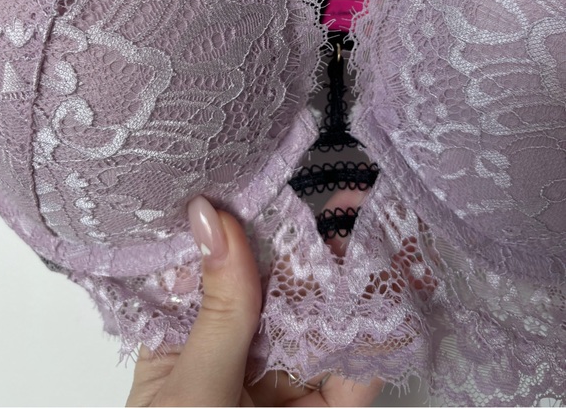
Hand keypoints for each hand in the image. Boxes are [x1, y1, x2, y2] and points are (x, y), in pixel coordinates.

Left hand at [126, 192, 382, 406]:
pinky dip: (372, 344)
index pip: (216, 268)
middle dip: (308, 250)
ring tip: (370, 235)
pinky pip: (350, 374)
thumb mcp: (193, 390)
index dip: (243, 226)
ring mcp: (280, 382)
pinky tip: (389, 301)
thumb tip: (210, 214)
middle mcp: (235, 352)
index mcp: (184, 339)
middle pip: (275, 290)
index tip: (272, 186)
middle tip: (337, 202)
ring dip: (347, 287)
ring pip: (317, 325)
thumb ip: (217, 308)